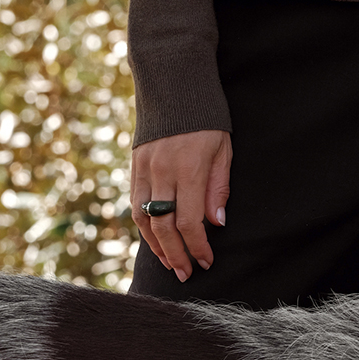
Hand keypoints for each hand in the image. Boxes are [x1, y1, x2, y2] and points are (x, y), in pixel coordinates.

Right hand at [132, 130, 231, 282]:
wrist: (174, 85)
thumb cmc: (208, 119)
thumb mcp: (223, 150)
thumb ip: (218, 188)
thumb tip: (216, 223)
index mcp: (189, 169)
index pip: (189, 222)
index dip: (198, 247)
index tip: (207, 261)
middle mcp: (162, 172)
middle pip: (164, 226)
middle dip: (176, 255)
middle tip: (186, 274)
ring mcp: (145, 169)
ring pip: (143, 219)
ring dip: (156, 246)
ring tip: (170, 263)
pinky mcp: (135, 166)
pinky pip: (135, 203)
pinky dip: (143, 226)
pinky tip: (154, 238)